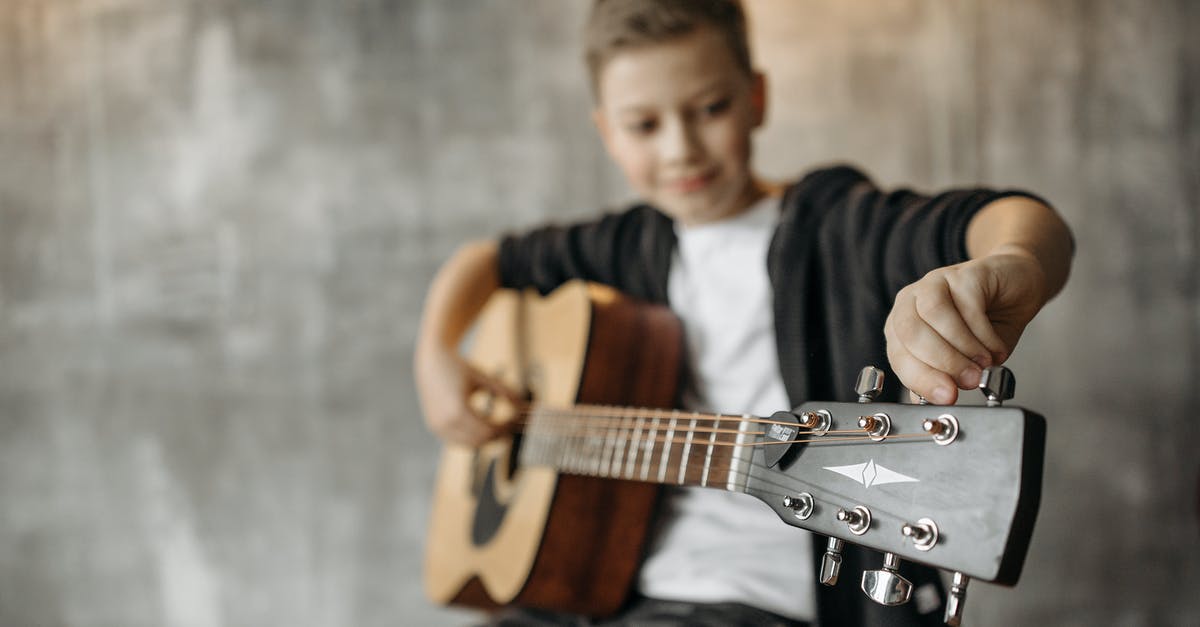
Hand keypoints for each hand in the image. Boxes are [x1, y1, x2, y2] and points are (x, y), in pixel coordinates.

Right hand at [414, 345, 520, 446]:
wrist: (431, 361)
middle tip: (511, 425)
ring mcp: (438, 428)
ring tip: (500, 425)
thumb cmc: (458, 367)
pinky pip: (459, 441)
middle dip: (498, 435)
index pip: (489, 430)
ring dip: (486, 438)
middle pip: (481, 441)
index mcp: (458, 411)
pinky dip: (473, 437)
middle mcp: (446, 423)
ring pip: (470, 445)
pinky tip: (483, 425)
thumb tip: (524, 406)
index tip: (517, 420)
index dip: (506, 428)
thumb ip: (505, 392)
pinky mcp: (435, 428)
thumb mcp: (484, 378)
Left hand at [884, 248, 1046, 404]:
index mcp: (902, 325)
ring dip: (962, 347)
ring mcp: (936, 283)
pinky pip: (968, 305)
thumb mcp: (963, 357)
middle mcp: (912, 301)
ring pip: (934, 316)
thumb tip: (933, 401)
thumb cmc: (986, 322)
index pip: (899, 355)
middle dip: (942, 363)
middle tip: (969, 380)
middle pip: (911, 333)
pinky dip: (983, 334)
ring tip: (983, 363)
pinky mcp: (964, 274)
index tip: (947, 397)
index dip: (921, 380)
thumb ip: (943, 376)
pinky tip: (995, 346)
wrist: (1016, 286)